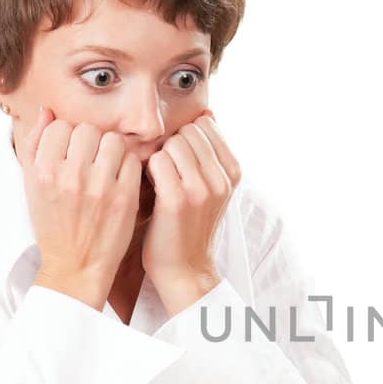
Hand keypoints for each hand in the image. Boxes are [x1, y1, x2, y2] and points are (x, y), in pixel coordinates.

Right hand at [19, 105, 141, 310]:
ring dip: (112, 151)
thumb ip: (36, 146)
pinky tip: (120, 181)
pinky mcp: (125, 198)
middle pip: (88, 129)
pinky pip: (133, 161)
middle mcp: (70, 177)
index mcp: (43, 172)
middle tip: (91, 161)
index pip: (60, 126)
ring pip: (113, 140)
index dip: (68, 137)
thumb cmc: (53, 225)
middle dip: (91, 142)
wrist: (75, 267)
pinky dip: (129, 167)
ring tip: (107, 169)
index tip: (71, 153)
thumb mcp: (32, 187)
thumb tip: (47, 110)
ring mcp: (100, 187)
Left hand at [142, 110, 240, 311]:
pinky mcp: (177, 200)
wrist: (185, 269)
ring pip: (173, 143)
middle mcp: (222, 178)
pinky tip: (149, 186)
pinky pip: (158, 160)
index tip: (179, 158)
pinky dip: (149, 169)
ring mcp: (202, 189)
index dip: (186, 137)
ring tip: (158, 179)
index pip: (206, 125)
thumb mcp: (212, 187)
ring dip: (160, 156)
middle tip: (165, 169)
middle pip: (188, 131)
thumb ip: (210, 153)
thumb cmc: (190, 225)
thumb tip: (207, 114)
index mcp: (233, 171)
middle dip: (172, 144)